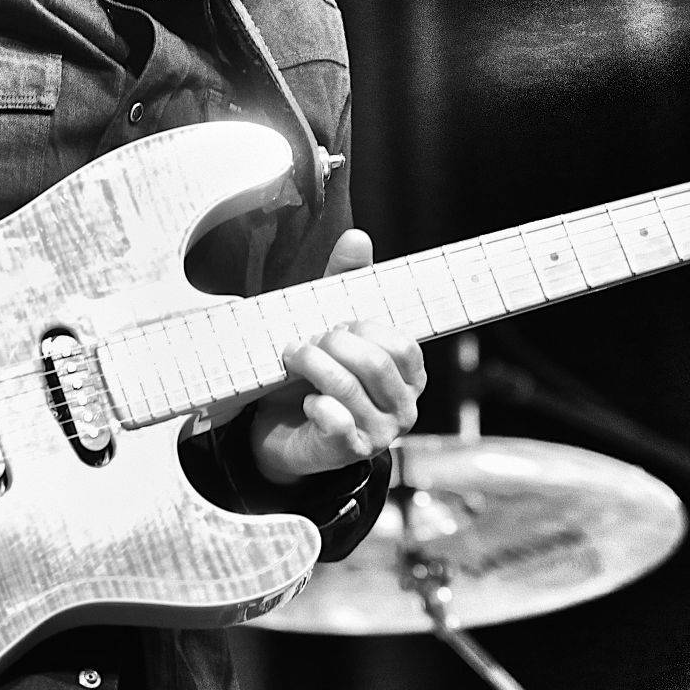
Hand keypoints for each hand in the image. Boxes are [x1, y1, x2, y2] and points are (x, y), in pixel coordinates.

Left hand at [247, 229, 425, 483]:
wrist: (281, 430)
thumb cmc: (314, 374)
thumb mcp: (330, 325)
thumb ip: (345, 282)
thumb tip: (357, 236)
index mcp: (408, 375)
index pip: (402, 344)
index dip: (363, 328)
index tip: (335, 325)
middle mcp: (403, 407)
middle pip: (376, 364)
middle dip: (334, 344)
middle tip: (307, 341)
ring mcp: (379, 435)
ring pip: (349, 390)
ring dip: (313, 366)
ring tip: (294, 358)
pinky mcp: (348, 452)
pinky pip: (336, 422)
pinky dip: (315, 404)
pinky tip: (305, 401)